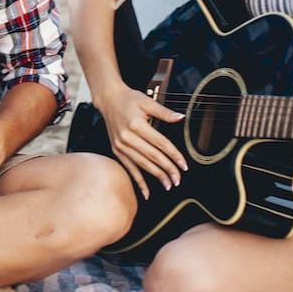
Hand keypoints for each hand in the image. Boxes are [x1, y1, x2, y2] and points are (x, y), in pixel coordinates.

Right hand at [98, 81, 186, 198]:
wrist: (108, 100)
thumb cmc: (128, 99)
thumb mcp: (147, 101)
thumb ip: (164, 112)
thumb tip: (181, 117)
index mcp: (136, 124)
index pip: (160, 143)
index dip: (174, 155)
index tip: (184, 165)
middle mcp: (127, 136)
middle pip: (152, 156)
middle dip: (168, 169)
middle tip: (179, 179)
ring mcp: (120, 145)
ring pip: (142, 164)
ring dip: (156, 176)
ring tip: (168, 184)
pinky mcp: (116, 150)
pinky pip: (129, 168)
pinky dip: (138, 181)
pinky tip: (147, 192)